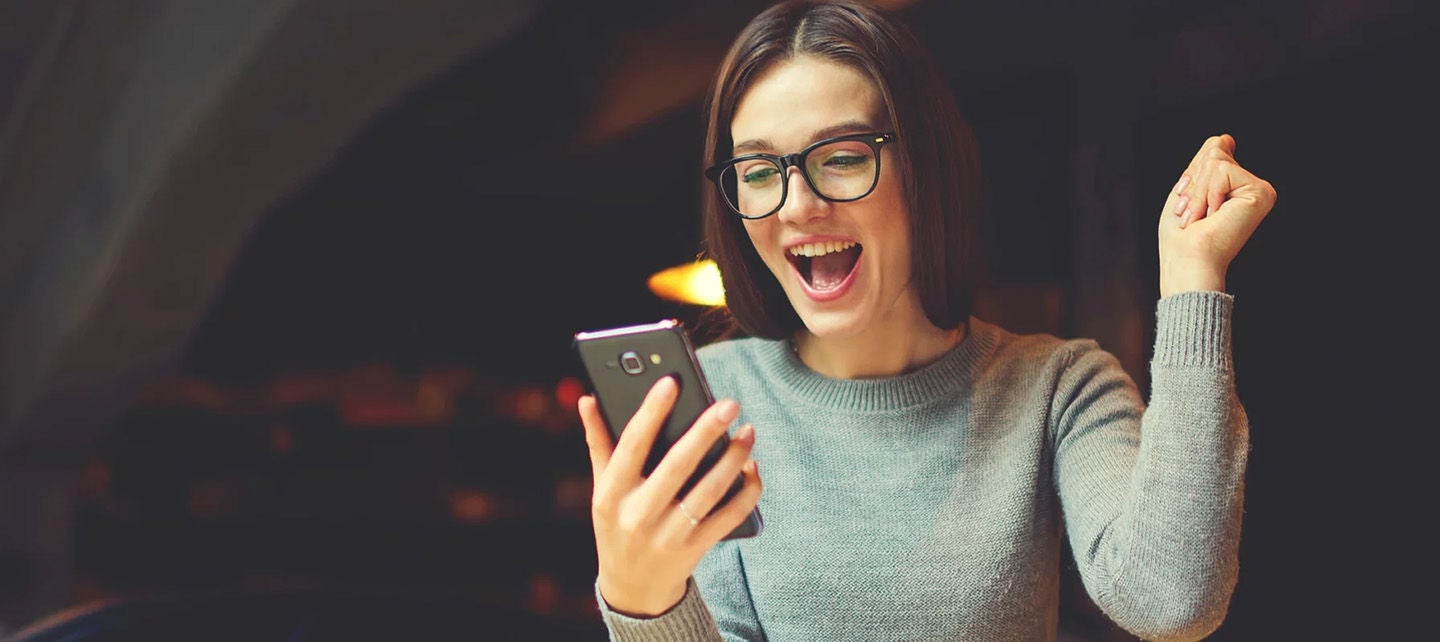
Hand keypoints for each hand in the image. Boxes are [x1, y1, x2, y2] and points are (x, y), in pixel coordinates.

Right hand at [579, 376, 762, 616]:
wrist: (632, 588)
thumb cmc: (617, 525)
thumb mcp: (601, 489)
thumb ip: (599, 444)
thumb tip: (588, 399)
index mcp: (611, 493)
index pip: (632, 445)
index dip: (650, 412)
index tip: (671, 382)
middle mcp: (638, 514)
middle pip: (677, 465)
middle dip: (705, 431)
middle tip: (729, 404)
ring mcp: (668, 535)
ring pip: (709, 490)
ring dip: (733, 459)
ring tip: (747, 431)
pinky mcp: (694, 549)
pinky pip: (728, 517)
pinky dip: (745, 492)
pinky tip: (753, 468)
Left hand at [1158, 133, 1276, 295]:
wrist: (1189, 260)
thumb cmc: (1182, 237)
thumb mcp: (1189, 189)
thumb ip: (1207, 162)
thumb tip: (1225, 139)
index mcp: (1234, 186)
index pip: (1213, 150)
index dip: (1192, 175)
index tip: (1190, 207)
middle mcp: (1251, 187)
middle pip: (1214, 151)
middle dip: (1193, 182)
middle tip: (1195, 214)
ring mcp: (1259, 189)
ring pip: (1216, 160)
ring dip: (1197, 191)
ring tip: (1202, 217)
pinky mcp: (1262, 192)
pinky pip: (1221, 171)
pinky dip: (1207, 193)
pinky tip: (1214, 215)